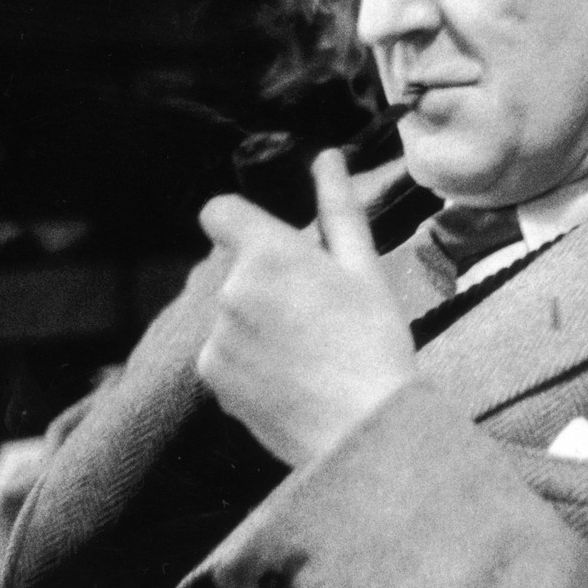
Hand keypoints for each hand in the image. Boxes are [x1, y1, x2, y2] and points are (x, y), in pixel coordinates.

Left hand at [196, 149, 417, 466]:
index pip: (219, 212)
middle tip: (316, 312)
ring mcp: (216, 336)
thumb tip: (328, 158)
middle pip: (234, 268)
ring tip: (307, 352)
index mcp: (269, 254)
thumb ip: (338, 209)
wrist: (363, 430)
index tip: (273, 246)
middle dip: (264, 280)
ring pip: (230, 312)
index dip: (241, 222)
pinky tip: (289, 379)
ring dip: (256, 322)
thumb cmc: (375, 344)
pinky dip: (247, 361)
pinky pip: (223, 353)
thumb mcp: (364, 270)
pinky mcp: (212, 377)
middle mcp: (230, 290)